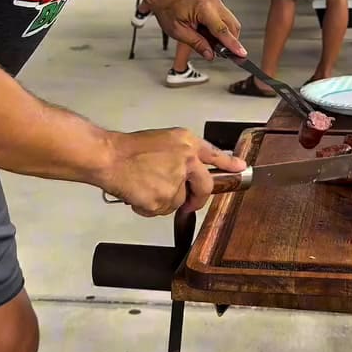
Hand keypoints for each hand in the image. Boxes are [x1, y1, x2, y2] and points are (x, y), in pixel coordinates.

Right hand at [100, 128, 246, 216]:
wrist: (110, 158)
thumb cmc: (130, 149)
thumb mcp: (164, 141)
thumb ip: (182, 155)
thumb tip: (191, 174)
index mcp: (187, 143)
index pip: (214, 154)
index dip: (229, 163)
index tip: (241, 168)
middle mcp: (186, 161)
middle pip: (204, 187)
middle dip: (197, 198)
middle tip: (188, 202)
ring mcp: (176, 182)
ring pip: (178, 200)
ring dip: (164, 199)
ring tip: (146, 184)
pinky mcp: (163, 199)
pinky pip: (162, 210)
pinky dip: (150, 207)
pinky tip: (139, 193)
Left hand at [149, 0, 245, 60]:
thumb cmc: (167, 7)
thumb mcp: (178, 31)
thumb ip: (197, 44)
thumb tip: (210, 54)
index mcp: (203, 8)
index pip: (223, 30)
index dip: (233, 44)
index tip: (241, 54)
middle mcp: (213, 2)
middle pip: (232, 26)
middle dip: (230, 41)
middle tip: (220, 52)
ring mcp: (215, 0)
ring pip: (231, 22)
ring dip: (225, 35)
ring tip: (208, 41)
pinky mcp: (215, 2)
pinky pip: (225, 18)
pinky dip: (220, 28)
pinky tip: (208, 32)